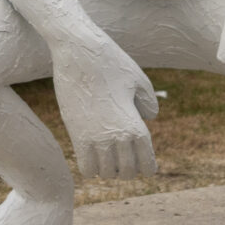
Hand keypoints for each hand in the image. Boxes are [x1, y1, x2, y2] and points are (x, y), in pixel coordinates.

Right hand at [50, 28, 159, 177]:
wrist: (79, 52)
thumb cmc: (112, 62)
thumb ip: (148, 103)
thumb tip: (148, 118)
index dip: (148, 167)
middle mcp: (116, 137)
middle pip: (127, 172)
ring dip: (110, 168)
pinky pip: (86, 168)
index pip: (147, 165)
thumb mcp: (139, 80)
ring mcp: (94, 138)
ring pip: (106, 173)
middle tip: (126, 156)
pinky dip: (92, 167)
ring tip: (110, 155)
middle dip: (129, 168)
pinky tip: (94, 154)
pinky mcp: (75, 135)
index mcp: (136, 126)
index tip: (145, 162)